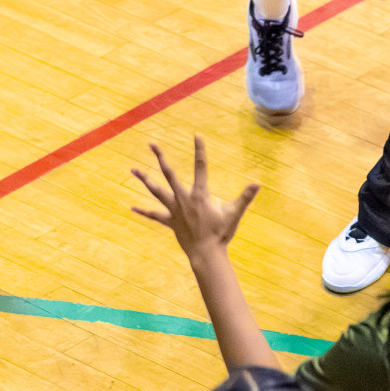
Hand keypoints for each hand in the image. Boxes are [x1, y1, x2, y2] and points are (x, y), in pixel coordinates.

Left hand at [131, 137, 259, 258]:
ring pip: (156, 191)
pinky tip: (132, 208)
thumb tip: (257, 184)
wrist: (206, 254)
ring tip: (133, 170)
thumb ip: (245, 197)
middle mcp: (183, 199)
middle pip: (169, 174)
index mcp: (199, 194)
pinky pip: (155, 215)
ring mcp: (174, 210)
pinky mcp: (170, 221)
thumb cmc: (221, 234)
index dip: (199, 150)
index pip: (200, 167)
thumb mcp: (234, 214)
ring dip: (145, 179)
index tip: (197, 136)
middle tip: (152, 144)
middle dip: (161, 157)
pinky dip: (144, 211)